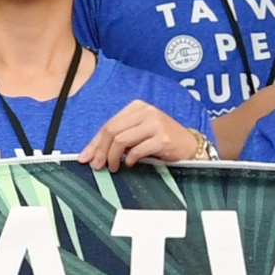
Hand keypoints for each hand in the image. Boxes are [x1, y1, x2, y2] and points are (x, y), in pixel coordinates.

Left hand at [80, 100, 209, 170]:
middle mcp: (146, 111)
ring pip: (121, 140)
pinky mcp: (162, 137)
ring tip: (114, 167)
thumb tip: (90, 155)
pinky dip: (130, 160)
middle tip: (98, 166)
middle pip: (112, 130)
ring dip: (113, 157)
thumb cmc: (161, 141)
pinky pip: (137, 150)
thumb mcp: (138, 135)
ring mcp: (155, 123)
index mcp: (137, 107)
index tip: (85, 158)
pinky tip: (131, 164)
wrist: (189, 146)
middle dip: (101, 150)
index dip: (94, 143)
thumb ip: (117, 140)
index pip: (109, 124)